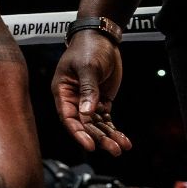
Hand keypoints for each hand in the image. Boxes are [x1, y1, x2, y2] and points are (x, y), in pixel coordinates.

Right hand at [51, 30, 130, 154]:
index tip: (90, 146)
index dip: (78, 133)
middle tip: (114, 150)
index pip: (68, 117)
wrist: (101, 37)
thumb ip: (88, 90)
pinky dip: (114, 129)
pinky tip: (124, 139)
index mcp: (62, 92)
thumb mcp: (88, 67)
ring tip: (122, 148)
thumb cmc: (88, 48)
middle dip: (99, 138)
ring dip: (108, 136)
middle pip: (84, 125)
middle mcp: (73, 100)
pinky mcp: (100, 100)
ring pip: (96, 125)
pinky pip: (106, 119)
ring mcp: (87, 101)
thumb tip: (87, 114)